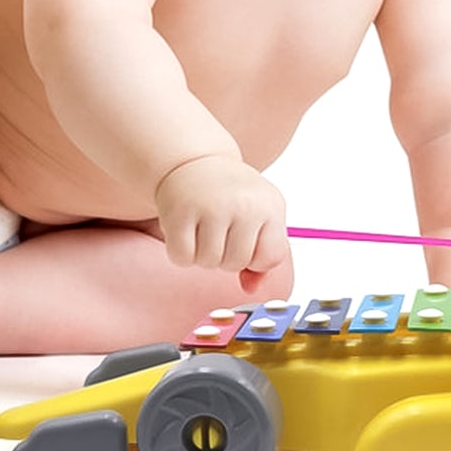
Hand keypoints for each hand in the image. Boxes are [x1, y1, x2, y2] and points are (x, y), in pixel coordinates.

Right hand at [154, 155, 288, 278]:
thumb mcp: (259, 215)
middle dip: (225, 256)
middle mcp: (243, 203)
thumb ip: (263, 254)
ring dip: (203, 255)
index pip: (269, 258)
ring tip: (203, 230)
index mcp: (270, 205)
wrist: (195, 161)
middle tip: (219, 232)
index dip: (255, 258)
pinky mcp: (180, 210)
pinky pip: (182, 257)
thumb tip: (251, 289)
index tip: (246, 239)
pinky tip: (185, 231)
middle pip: (235, 263)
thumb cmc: (232, 195)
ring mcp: (212, 205)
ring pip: (208, 262)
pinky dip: (181, 253)